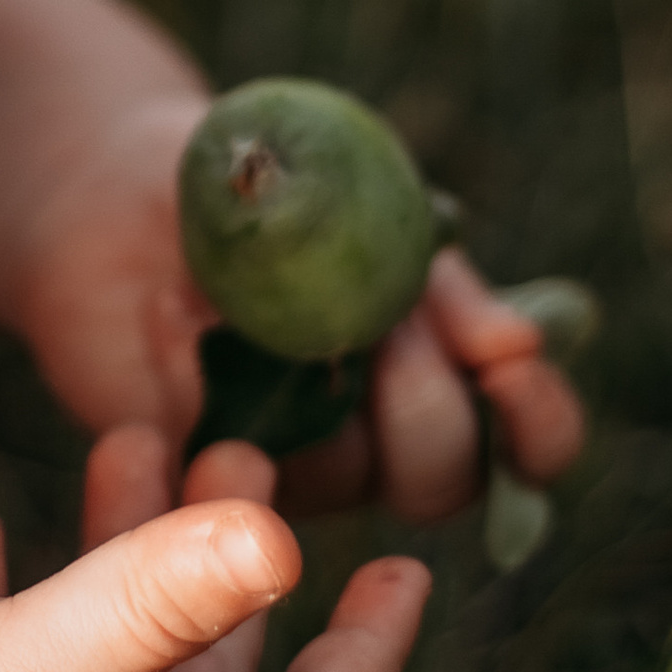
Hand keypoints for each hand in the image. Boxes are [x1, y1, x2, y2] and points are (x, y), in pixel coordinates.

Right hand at [0, 461, 427, 671]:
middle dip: (235, 561)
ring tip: (127, 439)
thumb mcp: (53, 662)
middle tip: (242, 447)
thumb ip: (162, 593)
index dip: (370, 644)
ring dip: (128, 552)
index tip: (409, 562)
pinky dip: (9, 590)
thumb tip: (286, 534)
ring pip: (112, 654)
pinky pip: (0, 665)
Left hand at [10, 93, 585, 521]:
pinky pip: (221, 471)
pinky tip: (183, 326)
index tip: (518, 363)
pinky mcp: (188, 474)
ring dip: (322, 394)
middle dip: (434, 408)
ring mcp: (282, 466)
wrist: (130, 190)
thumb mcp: (368, 213)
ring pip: (345, 481)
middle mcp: (370, 443)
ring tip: (281, 316)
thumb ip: (437, 282)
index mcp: (437, 380)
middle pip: (442, 480)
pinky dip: (213, 398)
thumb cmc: (267, 196)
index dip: (541, 426)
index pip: (527, 446)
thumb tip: (520, 342)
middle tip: (396, 330)